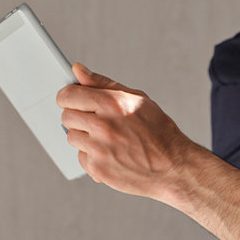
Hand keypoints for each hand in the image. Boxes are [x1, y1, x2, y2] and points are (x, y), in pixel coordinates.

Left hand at [56, 63, 195, 200]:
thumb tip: (78, 70)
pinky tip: (110, 153)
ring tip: (106, 138)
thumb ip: (103, 83)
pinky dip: (92, 156)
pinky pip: (80, 157)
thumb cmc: (158, 130)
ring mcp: (99, 149)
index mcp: (112, 103)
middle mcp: (103, 125)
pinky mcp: (97, 169)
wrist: (173, 166)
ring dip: (84, 137)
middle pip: (66, 116)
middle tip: (96, 120)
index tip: (70, 99)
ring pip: (71, 137)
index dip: (67, 96)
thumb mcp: (136, 99)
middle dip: (78, 117)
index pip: (68, 95)